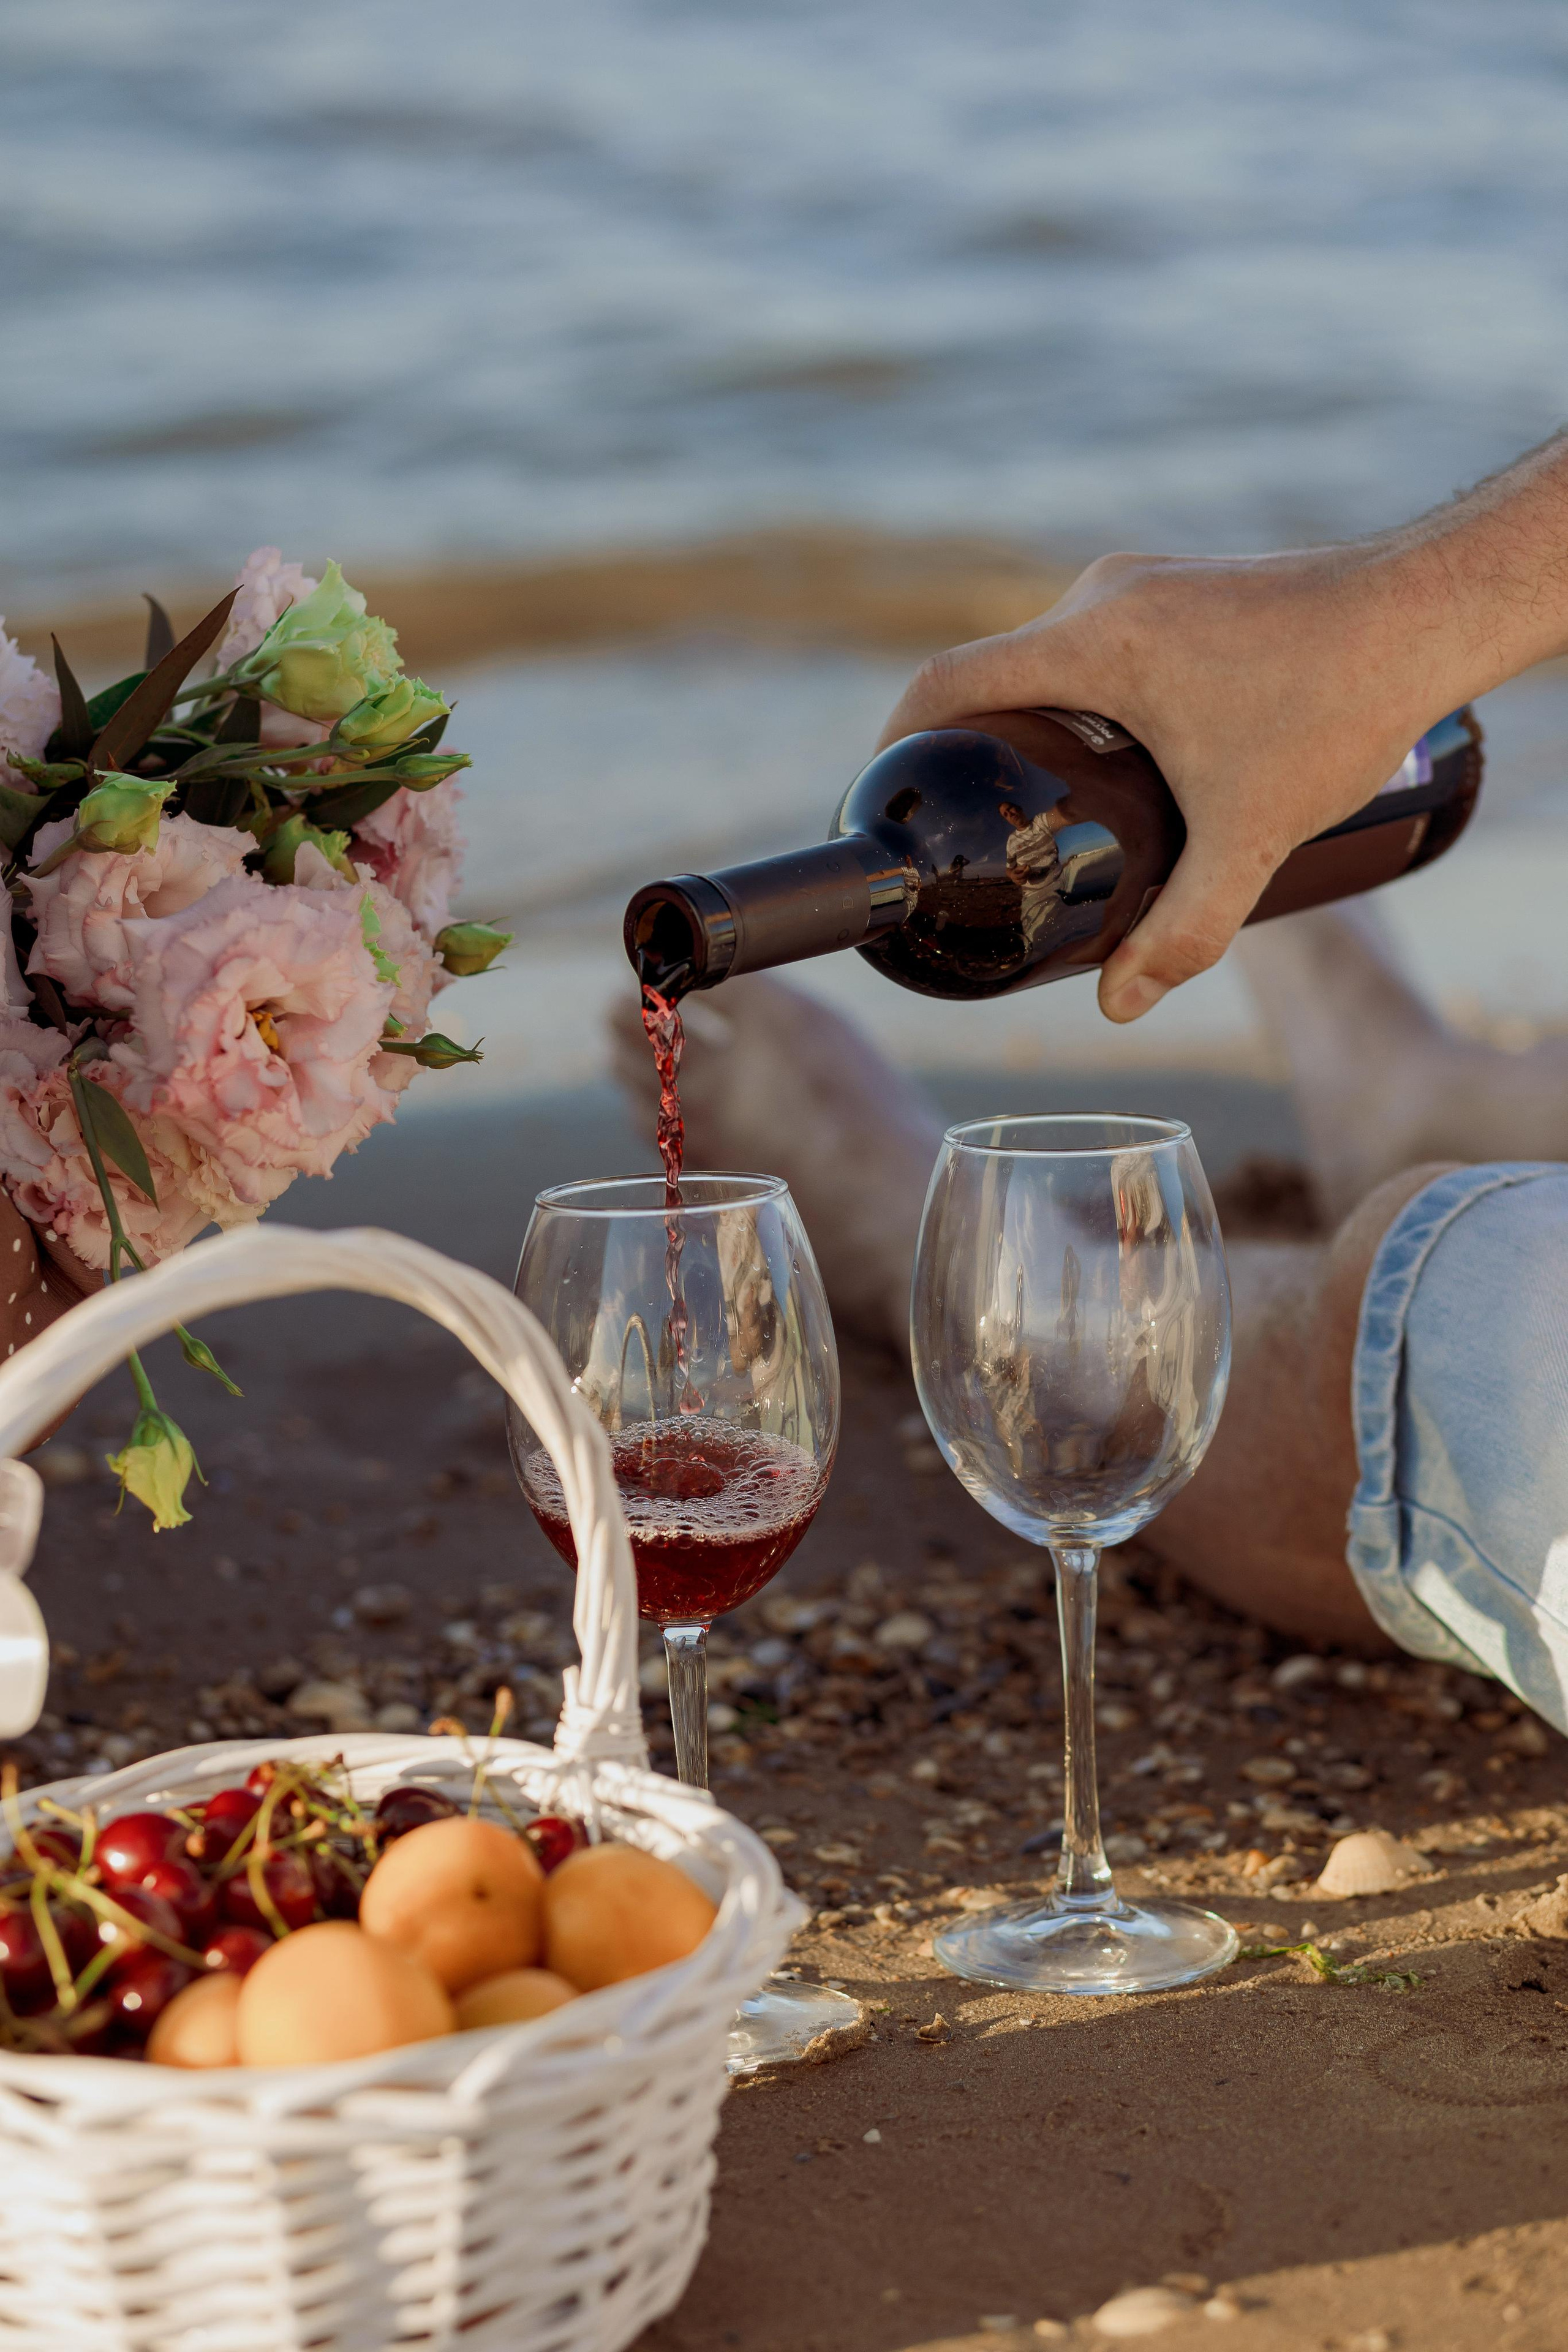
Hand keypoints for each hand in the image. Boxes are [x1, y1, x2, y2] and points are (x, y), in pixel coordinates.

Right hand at [878, 545, 1444, 1021]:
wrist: (1428, 612)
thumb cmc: (1340, 704)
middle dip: (975, 754)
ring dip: (1034, 727)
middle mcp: (1104, 596)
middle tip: (976, 832)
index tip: (888, 796)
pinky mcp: (1178, 587)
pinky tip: (1116, 763)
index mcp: (1094, 642)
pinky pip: (1095, 643)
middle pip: (994, 677)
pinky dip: (1080, 700)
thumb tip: (1118, 1007)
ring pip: (1050, 659)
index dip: (896, 740)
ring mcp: (1143, 583)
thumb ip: (1183, 927)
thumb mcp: (1253, 836)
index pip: (945, 681)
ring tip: (1042, 809)